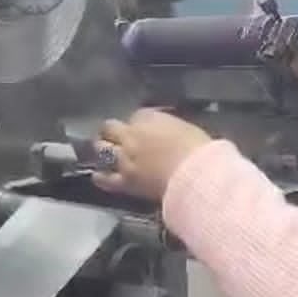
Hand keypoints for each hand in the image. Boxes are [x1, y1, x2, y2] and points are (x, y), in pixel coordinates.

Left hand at [92, 108, 210, 199]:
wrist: (195, 175)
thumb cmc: (199, 151)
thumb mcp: (186, 129)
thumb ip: (171, 129)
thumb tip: (169, 133)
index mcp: (149, 118)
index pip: (136, 116)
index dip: (139, 124)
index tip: (144, 130)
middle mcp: (131, 135)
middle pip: (111, 127)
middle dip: (112, 131)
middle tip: (114, 136)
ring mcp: (125, 158)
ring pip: (102, 148)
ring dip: (103, 149)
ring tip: (105, 152)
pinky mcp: (125, 181)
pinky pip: (105, 178)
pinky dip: (101, 176)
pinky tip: (98, 176)